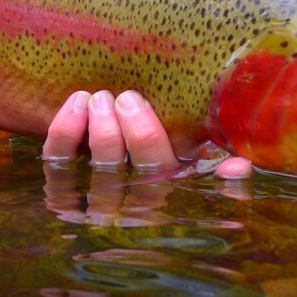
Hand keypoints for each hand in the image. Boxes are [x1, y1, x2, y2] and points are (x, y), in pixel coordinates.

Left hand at [42, 90, 253, 178]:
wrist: (115, 168)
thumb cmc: (166, 155)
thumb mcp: (197, 163)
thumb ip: (216, 166)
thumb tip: (239, 166)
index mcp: (164, 188)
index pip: (158, 173)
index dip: (147, 139)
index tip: (136, 101)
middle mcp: (128, 200)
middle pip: (123, 173)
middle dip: (122, 133)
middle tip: (121, 96)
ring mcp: (92, 196)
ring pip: (90, 171)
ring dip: (94, 132)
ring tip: (96, 97)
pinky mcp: (63, 187)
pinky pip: (57, 165)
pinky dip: (63, 133)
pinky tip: (76, 102)